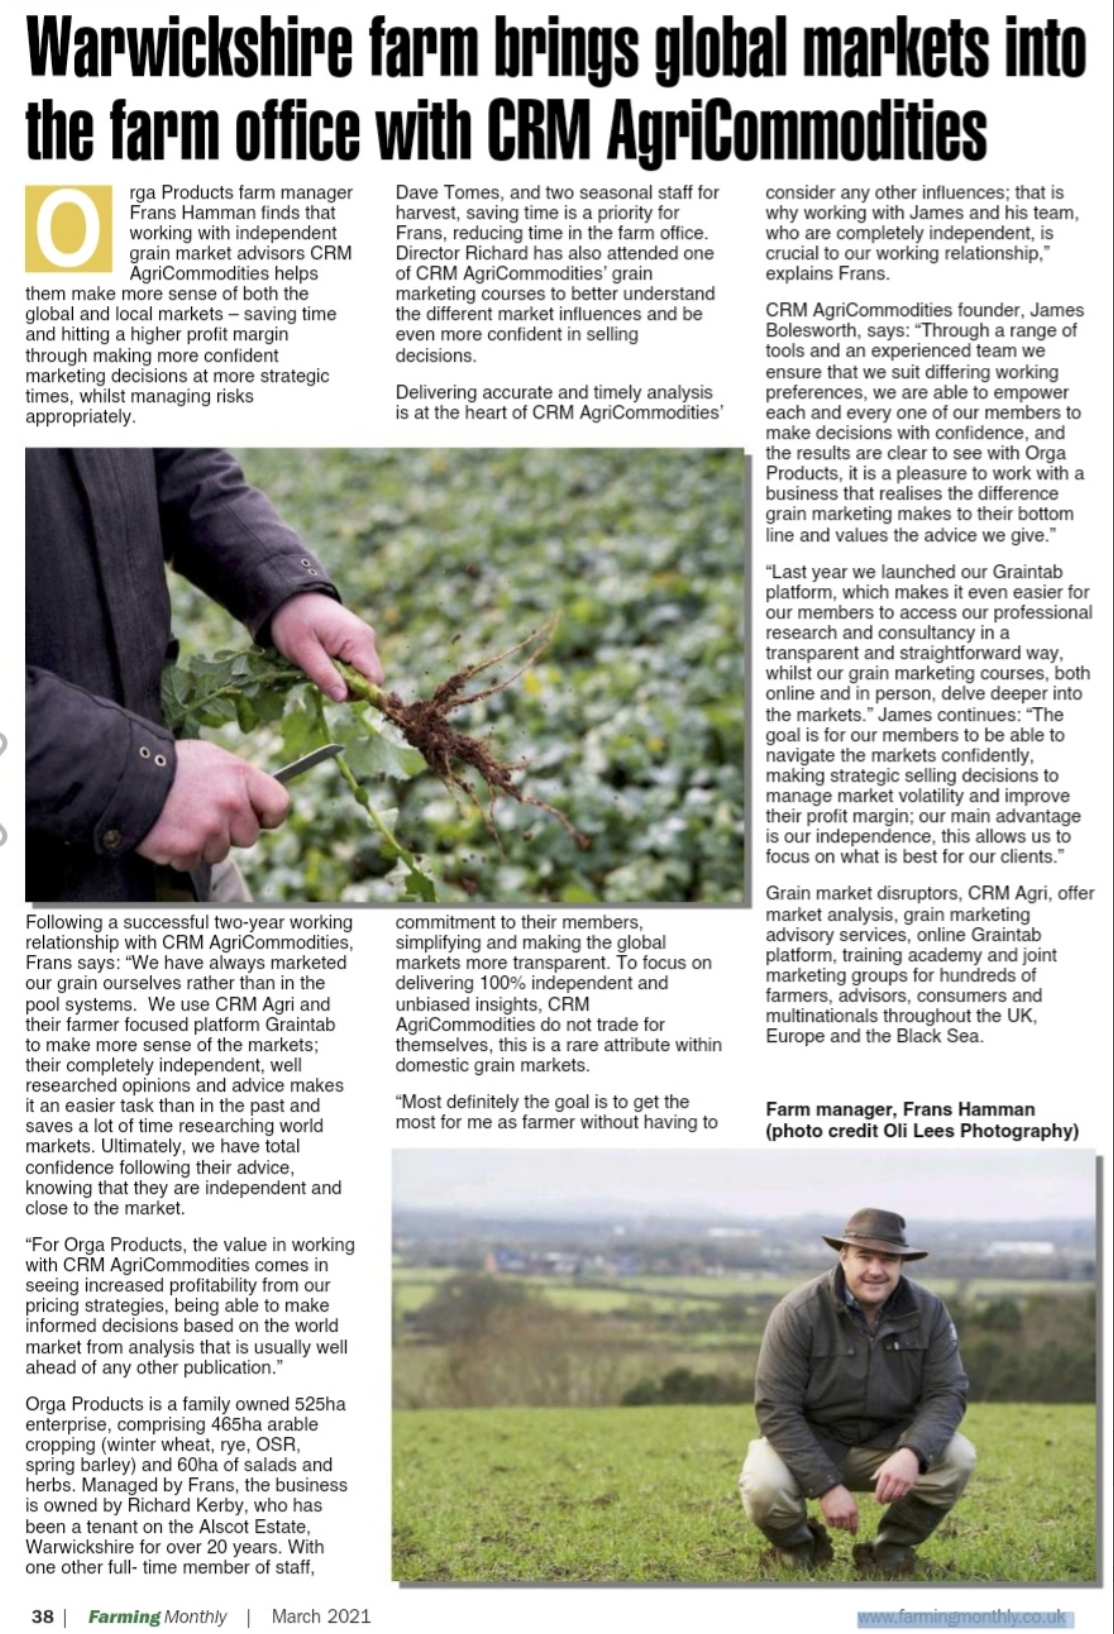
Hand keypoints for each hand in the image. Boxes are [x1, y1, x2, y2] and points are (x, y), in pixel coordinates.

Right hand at [137, 739, 289, 870]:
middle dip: (229, 832)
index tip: (258, 818)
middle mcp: (231, 803)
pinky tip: (168, 831)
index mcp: (240, 775)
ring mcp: (210, 828)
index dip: (268, 816)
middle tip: (203, 815)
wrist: (125, 776)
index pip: (279, 805)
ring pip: (220, 852)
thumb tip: (254, 799)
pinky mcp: (188, 848)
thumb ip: (236, 779)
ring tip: (181, 820)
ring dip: (202, 843)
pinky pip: (192, 861)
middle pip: (249, 837)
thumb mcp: (209, 757)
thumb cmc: (168, 765)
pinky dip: (179, 852)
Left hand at [270, 593, 383, 700]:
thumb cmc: (294, 622)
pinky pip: (356, 663)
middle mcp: (367, 638)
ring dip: (343, 677)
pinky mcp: (357, 640)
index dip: (358, 691)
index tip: (333, 689)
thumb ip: (324, 676)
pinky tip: (325, 659)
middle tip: (321, 676)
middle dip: (348, 685)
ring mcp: (363, 638)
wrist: (290, 596)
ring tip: (320, 664)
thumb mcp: (303, 652)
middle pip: (370, 677)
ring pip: (362, 672)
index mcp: (358, 640)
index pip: (374, 679)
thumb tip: (342, 698)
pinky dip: (342, 668)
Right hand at [819, 1484, 859, 1532]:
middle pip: (846, 1528)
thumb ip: (854, 1514)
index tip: (852, 1534)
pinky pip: (830, 1525)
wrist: (829, 1487)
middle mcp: (845, 1514)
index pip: (854, 1525)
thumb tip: (854, 1528)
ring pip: (838, 1527)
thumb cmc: (842, 1494)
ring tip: (836, 1515)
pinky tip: (831, 1516)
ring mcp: (836, 1515)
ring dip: (837, 1523)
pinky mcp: (828, 1515)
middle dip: (844, 1525)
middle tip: (841, 1520)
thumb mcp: (852, 1501)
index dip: (853, 1531)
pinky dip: (831, 1523)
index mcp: (853, 1510)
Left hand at [872, 1447, 919, 1503]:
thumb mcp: (885, 1465)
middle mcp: (894, 1478)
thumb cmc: (895, 1461)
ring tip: (887, 1501)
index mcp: (886, 1473)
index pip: (880, 1487)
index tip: (876, 1500)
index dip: (878, 1496)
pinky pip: (902, 1494)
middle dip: (883, 1499)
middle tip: (881, 1502)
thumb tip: (871, 1480)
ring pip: (895, 1495)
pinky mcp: (909, 1484)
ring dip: (890, 1500)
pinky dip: (898, 1498)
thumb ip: (878, 1473)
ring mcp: (902, 1481)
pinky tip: (895, 1499)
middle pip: (887, 1493)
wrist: (909, 1456)